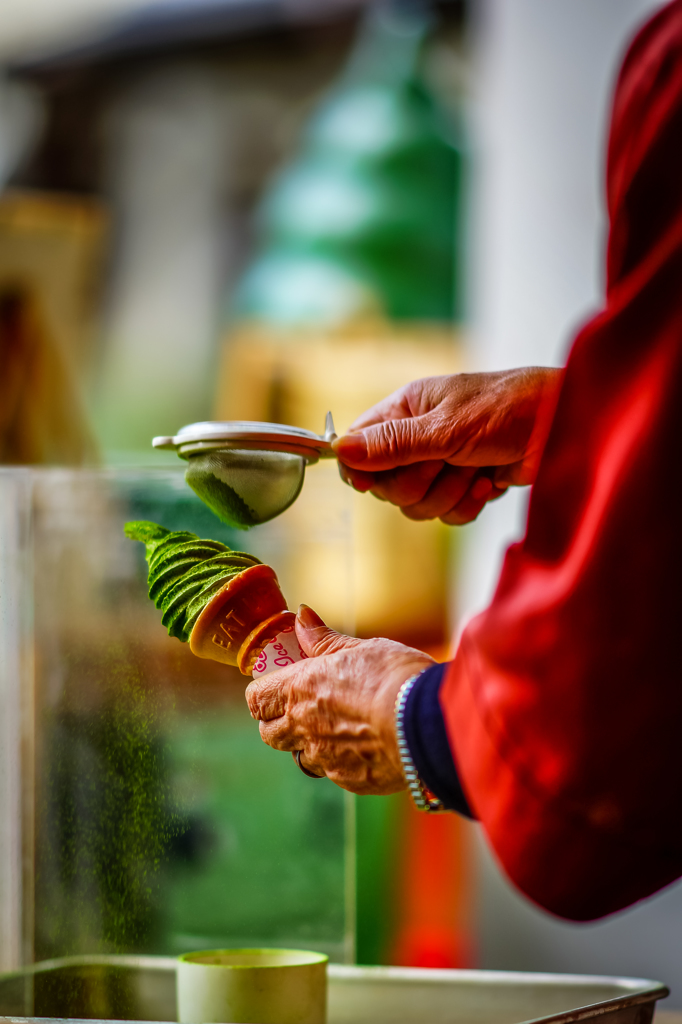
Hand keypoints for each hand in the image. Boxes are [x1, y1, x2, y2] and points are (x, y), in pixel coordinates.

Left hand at [245, 605, 433, 794]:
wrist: (428, 723)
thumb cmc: (395, 677)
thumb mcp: (361, 648)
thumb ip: (324, 639)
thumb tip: (301, 615)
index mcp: (300, 688)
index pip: (257, 698)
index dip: (263, 694)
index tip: (278, 686)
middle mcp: (305, 726)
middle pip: (270, 733)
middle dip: (280, 723)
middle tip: (303, 709)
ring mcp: (326, 758)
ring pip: (303, 757)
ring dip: (311, 745)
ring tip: (340, 728)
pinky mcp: (350, 780)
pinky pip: (336, 773)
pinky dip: (344, 761)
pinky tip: (367, 746)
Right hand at [332, 367, 562, 524]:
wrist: (567, 427)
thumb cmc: (509, 409)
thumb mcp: (445, 428)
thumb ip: (393, 444)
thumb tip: (340, 451)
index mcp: (406, 410)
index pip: (359, 445)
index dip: (361, 468)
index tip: (371, 482)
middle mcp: (419, 437)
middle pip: (386, 485)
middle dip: (420, 483)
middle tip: (447, 463)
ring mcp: (443, 464)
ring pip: (417, 505)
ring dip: (449, 493)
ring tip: (478, 470)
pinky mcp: (467, 486)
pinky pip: (447, 514)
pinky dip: (470, 503)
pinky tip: (491, 482)